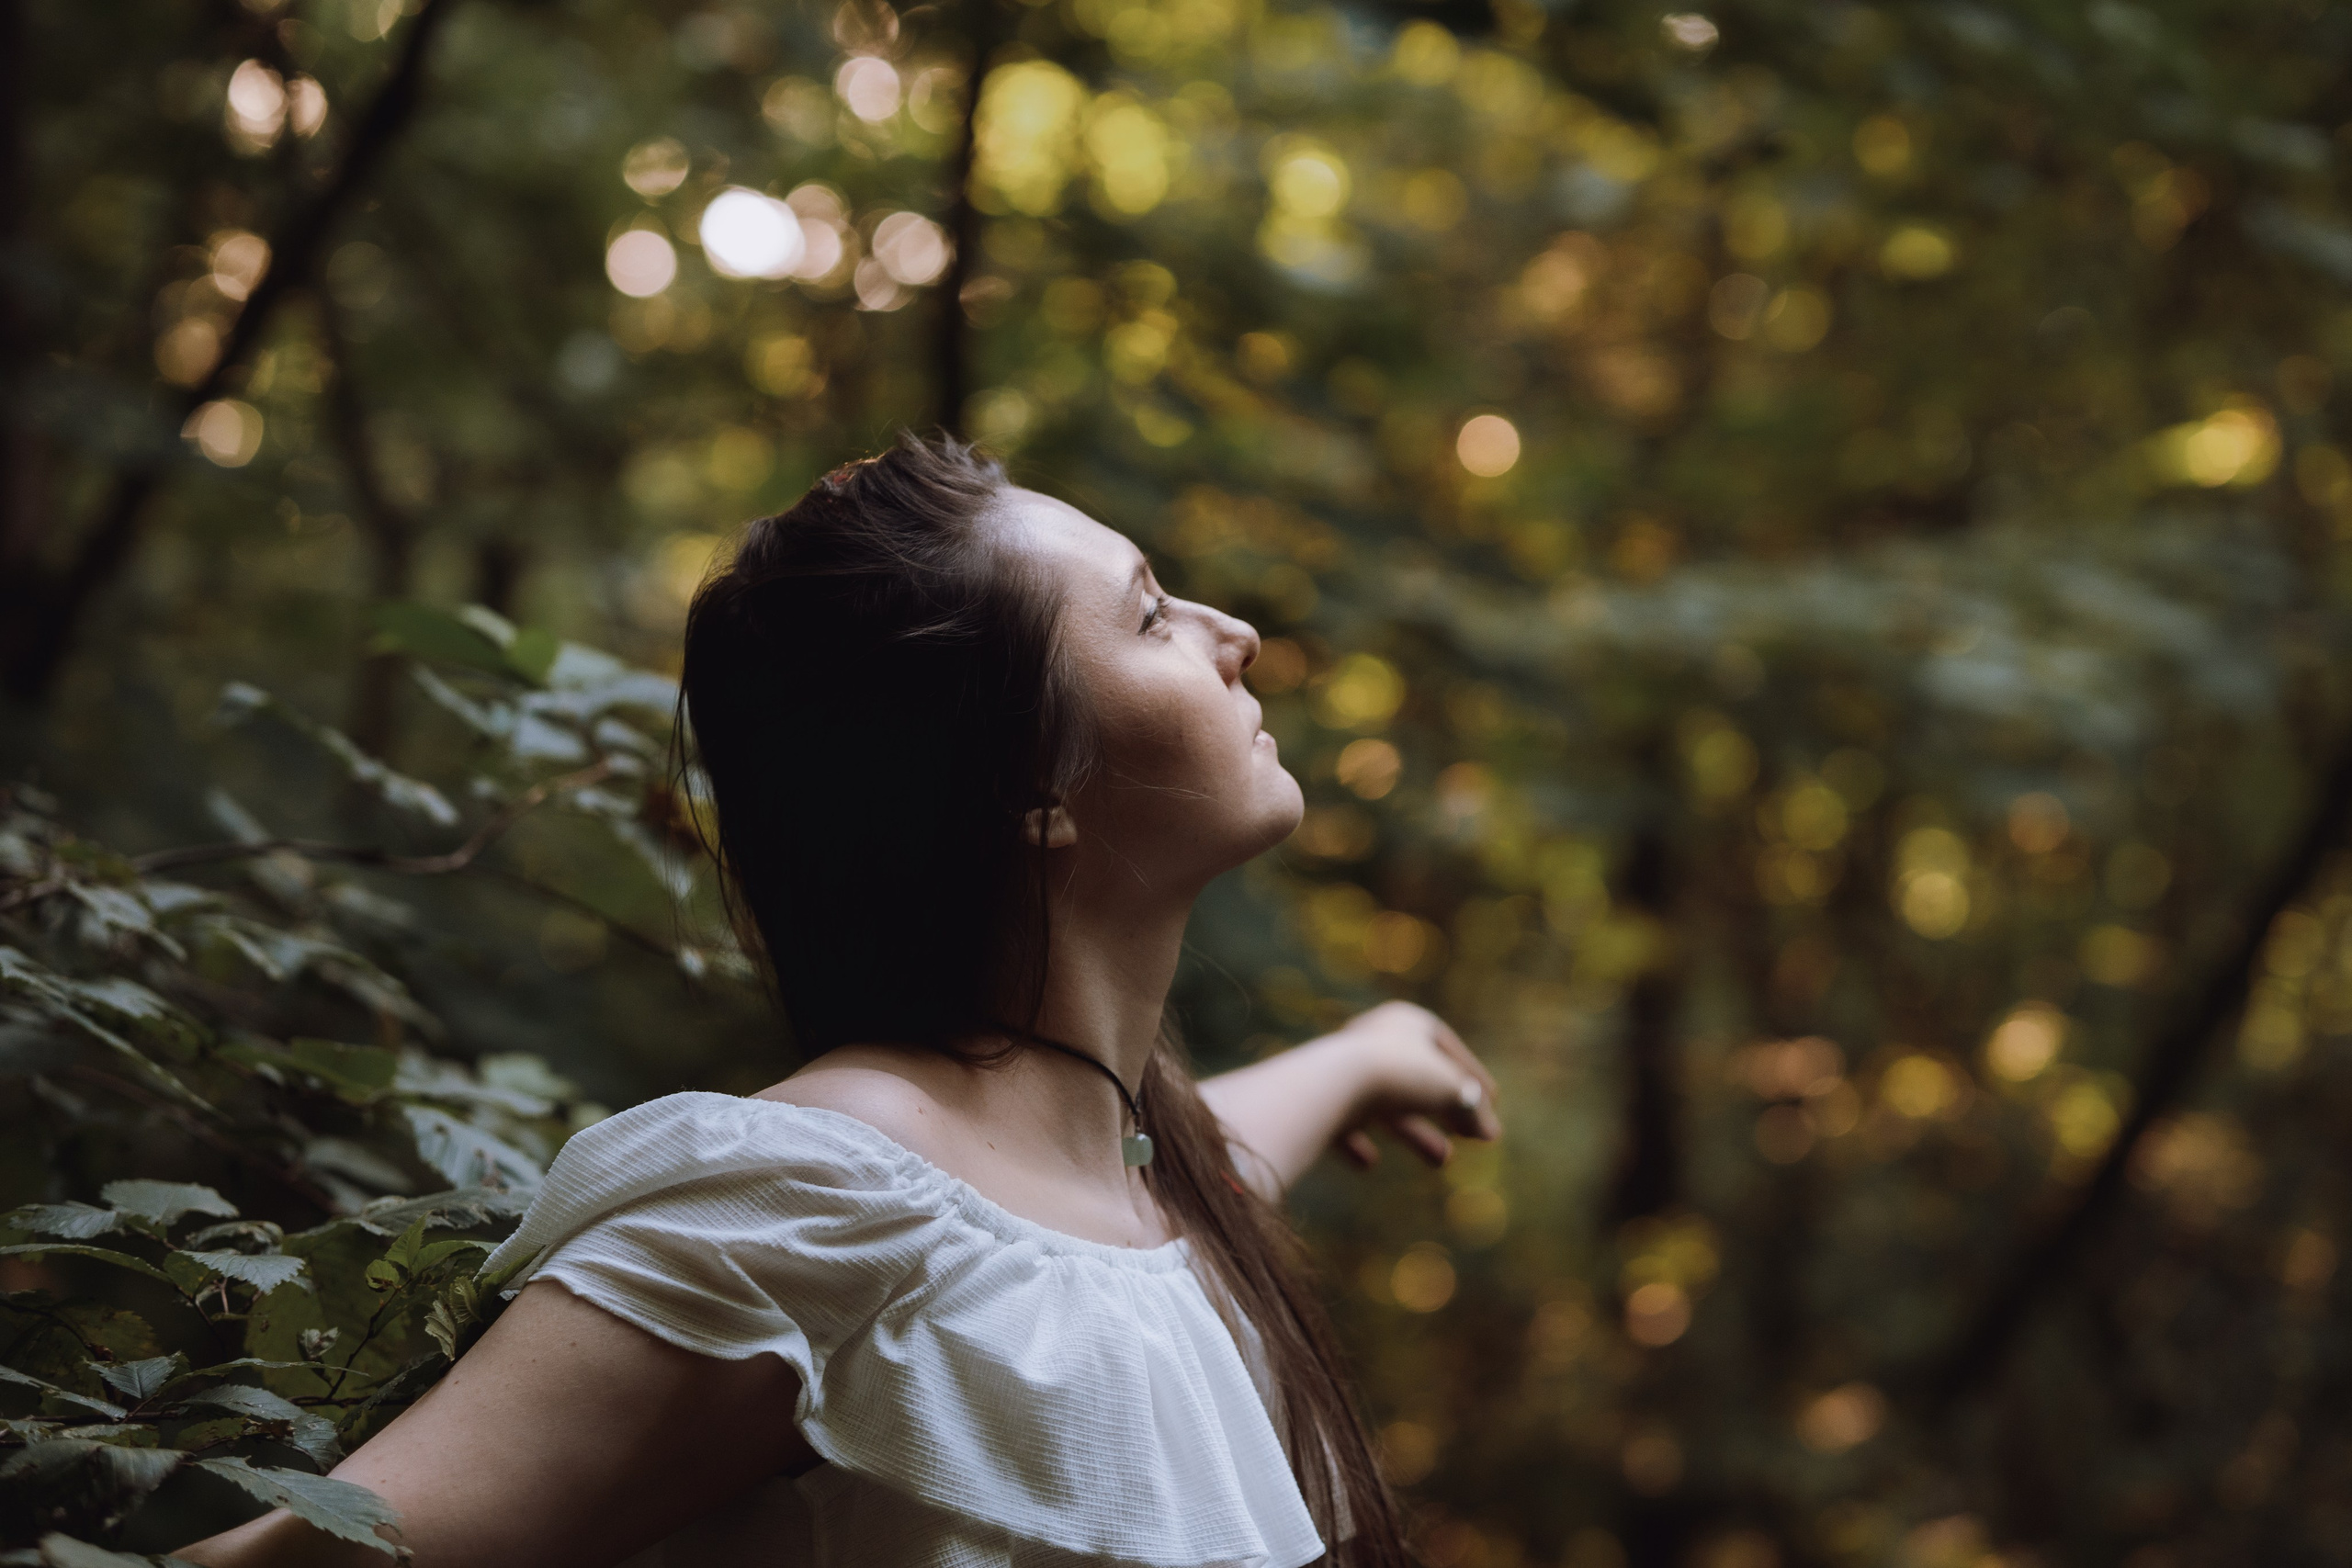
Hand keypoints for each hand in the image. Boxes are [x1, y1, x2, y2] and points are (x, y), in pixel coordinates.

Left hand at [1320, 1000, 1500, 1170]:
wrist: (1334, 1085)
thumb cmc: (1402, 1076)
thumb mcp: (1452, 1091)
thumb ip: (1473, 1110)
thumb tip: (1490, 1133)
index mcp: (1405, 1021)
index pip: (1447, 1048)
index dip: (1472, 1077)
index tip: (1492, 1101)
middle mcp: (1372, 1039)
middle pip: (1417, 1080)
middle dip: (1446, 1111)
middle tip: (1468, 1137)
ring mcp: (1344, 1069)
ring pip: (1386, 1106)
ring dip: (1416, 1135)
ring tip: (1442, 1161)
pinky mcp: (1320, 1100)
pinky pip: (1343, 1125)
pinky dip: (1357, 1145)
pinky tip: (1367, 1163)